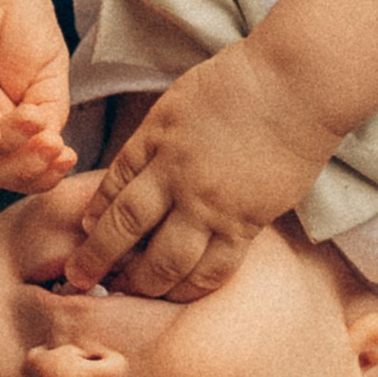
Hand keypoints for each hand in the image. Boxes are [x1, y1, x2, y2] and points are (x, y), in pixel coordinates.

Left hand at [0, 0, 76, 192]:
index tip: (68, 158)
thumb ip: (50, 108)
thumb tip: (50, 144)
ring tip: (37, 131)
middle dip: (25, 170)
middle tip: (54, 150)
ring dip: (7, 150)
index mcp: (3, 122)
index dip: (40, 174)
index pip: (15, 167)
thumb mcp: (50, 68)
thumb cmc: (18, 13)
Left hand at [58, 39, 333, 299]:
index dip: (92, 221)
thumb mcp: (173, 106)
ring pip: (168, 261)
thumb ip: (145, 147)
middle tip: (81, 279)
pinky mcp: (249, 222)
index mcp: (155, 143)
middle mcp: (178, 178)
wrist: (295, 85)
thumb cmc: (235, 86)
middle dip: (98, 260)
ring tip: (130, 291)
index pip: (111, 190)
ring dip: (143, 283)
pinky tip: (178, 292)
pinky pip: (215, 269)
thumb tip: (117, 189)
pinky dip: (192, 287)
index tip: (82, 239)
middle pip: (127, 230)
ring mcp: (214, 204)